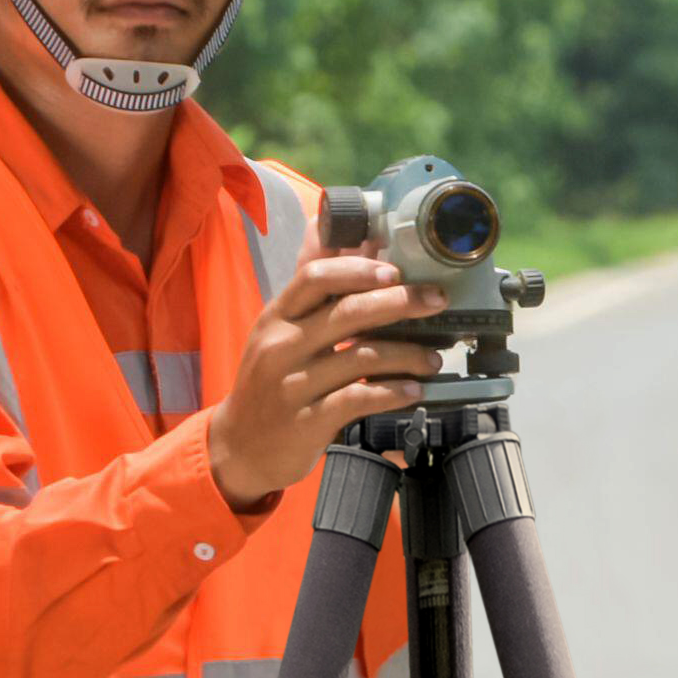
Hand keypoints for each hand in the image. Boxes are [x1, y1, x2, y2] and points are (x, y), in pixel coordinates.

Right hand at [208, 251, 428, 509]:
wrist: (241, 444)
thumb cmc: (270, 381)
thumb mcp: (280, 333)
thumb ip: (311, 294)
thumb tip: (333, 233)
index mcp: (277, 317)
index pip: (316, 277)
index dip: (359, 270)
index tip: (397, 271)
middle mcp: (282, 346)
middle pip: (348, 312)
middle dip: (401, 302)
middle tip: (436, 301)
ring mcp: (293, 384)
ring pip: (362, 357)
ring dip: (408, 355)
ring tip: (433, 359)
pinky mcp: (307, 421)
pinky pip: (360, 399)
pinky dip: (394, 393)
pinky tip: (414, 391)